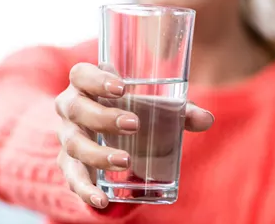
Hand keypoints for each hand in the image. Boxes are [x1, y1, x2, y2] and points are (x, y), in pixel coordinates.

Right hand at [54, 62, 213, 208]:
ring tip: (126, 161)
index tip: (122, 87)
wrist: (102, 135)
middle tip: (134, 124)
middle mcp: (71, 108)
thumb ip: (179, 110)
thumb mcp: (153, 107)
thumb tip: (206, 119)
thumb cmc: (130, 110)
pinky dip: (85, 190)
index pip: (81, 74)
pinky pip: (72, 178)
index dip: (96, 79)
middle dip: (103, 117)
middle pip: (75, 108)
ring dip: (98, 154)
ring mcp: (68, 136)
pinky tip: (102, 199)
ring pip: (73, 144)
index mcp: (86, 84)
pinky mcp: (69, 164)